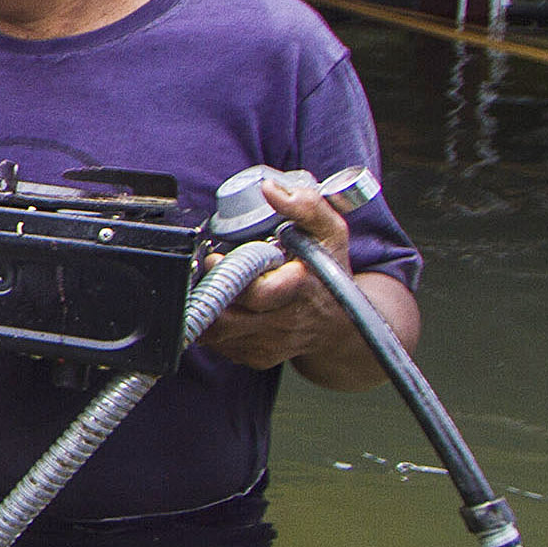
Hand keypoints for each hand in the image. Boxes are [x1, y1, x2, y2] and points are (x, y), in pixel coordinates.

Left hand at [197, 173, 364, 371]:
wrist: (342, 324)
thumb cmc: (332, 273)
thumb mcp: (330, 232)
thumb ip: (305, 205)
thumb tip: (270, 189)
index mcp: (302, 289)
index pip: (258, 293)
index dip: (230, 276)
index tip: (216, 258)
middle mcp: (285, 323)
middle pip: (227, 318)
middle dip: (208, 292)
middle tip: (205, 271)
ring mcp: (270, 345)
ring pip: (217, 334)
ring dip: (205, 307)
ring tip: (210, 284)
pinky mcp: (257, 358)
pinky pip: (220, 345)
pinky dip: (213, 324)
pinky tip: (223, 304)